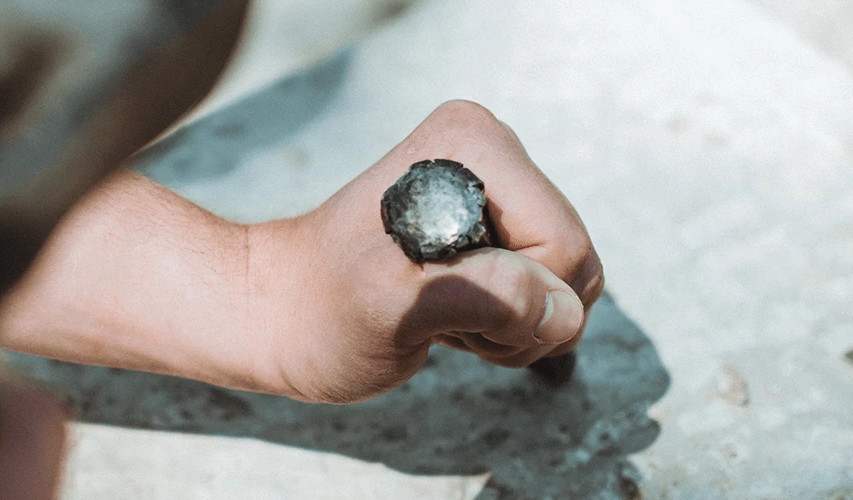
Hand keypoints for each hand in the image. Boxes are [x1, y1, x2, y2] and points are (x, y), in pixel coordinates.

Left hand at [249, 100, 602, 403]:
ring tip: (442, 318)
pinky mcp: (494, 221)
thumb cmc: (320, 313)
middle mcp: (491, 151)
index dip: (518, 303)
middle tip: (442, 321)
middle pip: (574, 263)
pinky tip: (449, 315)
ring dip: (513, 324)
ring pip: (567, 283)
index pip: (561, 245)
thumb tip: (560, 308)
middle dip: (520, 316)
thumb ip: (483, 296)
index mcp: (471, 146)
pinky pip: (548, 288)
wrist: (278, 315)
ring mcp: (495, 186)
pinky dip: (506, 321)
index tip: (443, 312)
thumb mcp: (391, 307)